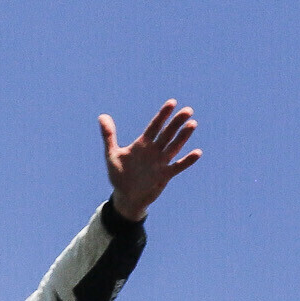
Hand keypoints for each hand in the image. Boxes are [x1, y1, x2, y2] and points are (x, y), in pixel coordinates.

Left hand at [100, 102, 202, 221]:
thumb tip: (102, 116)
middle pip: (167, 133)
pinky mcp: (165, 176)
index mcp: (142, 144)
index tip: (172, 103)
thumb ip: (109, 135)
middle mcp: (154, 151)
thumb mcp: (112, 154)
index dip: (163, 115)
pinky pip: (178, 167)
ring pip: (174, 147)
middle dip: (177, 122)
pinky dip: (187, 160)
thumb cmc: (119, 175)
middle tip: (188, 110)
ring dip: (183, 137)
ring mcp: (161, 163)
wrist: (126, 197)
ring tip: (193, 124)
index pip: (154, 126)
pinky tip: (197, 152)